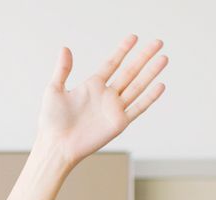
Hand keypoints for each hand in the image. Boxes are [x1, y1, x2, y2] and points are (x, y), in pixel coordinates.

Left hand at [37, 34, 167, 169]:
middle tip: (157, 42)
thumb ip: (62, 70)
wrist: (56, 145)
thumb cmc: (51, 121)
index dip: (123, 50)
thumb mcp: (54, 90)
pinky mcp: (118, 123)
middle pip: (130, 72)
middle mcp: (106, 96)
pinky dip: (149, 98)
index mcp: (92, 86)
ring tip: (163, 58)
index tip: (133, 37)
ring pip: (137, 86)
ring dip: (150, 72)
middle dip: (143, 57)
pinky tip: (160, 85)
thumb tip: (65, 48)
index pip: (112, 63)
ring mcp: (114, 109)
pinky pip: (138, 108)